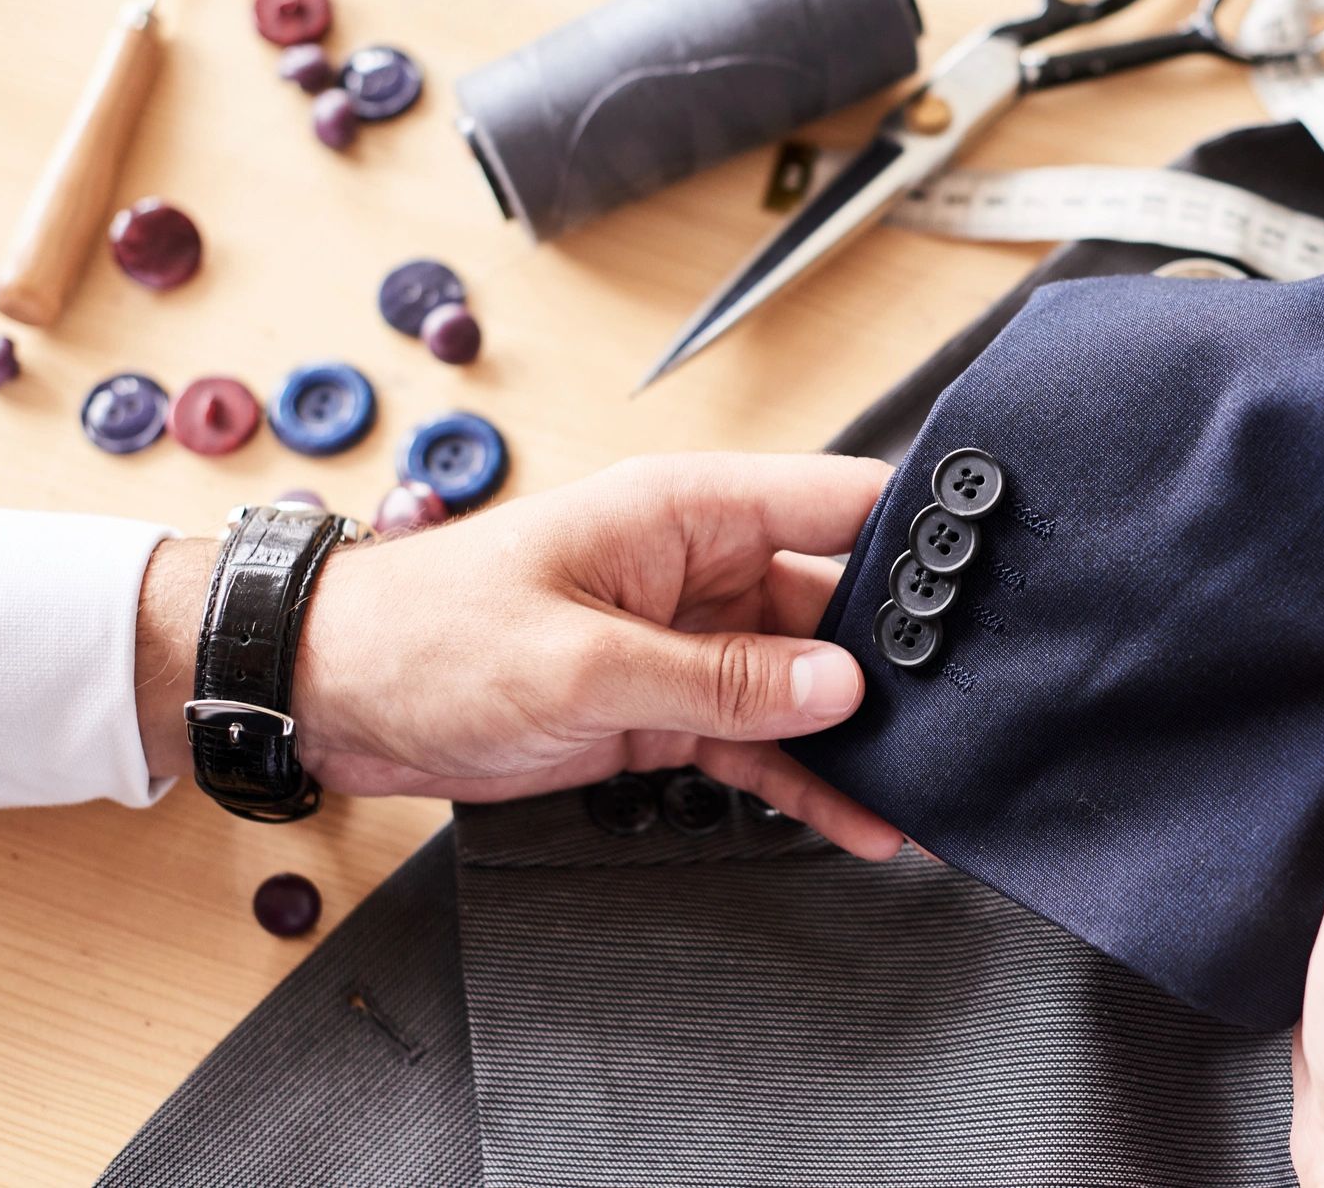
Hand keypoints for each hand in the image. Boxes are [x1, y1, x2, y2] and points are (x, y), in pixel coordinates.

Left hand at [135, 453, 903, 859]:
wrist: (332, 694)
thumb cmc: (429, 634)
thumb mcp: (582, 659)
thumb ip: (720, 678)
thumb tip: (838, 685)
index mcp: (690, 512)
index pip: (838, 502)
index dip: (919, 531)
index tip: (991, 574)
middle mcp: (706, 568)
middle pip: (840, 603)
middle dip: (904, 655)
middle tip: (975, 710)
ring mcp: (691, 640)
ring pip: (808, 682)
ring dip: (864, 733)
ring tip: (934, 784)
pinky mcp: (667, 706)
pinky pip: (760, 739)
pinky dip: (808, 779)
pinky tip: (862, 820)